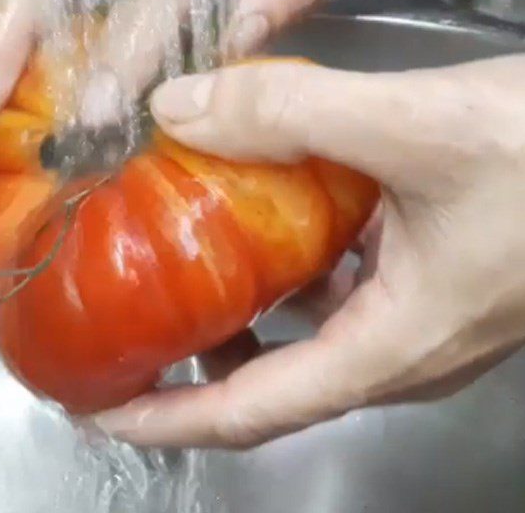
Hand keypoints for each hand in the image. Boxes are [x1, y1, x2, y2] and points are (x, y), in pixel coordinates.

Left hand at [90, 54, 524, 448]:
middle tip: (113, 319)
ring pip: (301, 322)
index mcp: (392, 348)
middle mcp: (400, 344)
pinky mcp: (428, 265)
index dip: (165, 417)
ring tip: (164, 257)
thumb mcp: (419, 125)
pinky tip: (257, 203)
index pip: (251, 412)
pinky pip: (337, 274)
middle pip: (267, 375)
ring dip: (231, 298)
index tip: (95, 403)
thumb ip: (293, 112)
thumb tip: (178, 107)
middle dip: (184, 358)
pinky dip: (285, 251)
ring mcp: (417, 307)